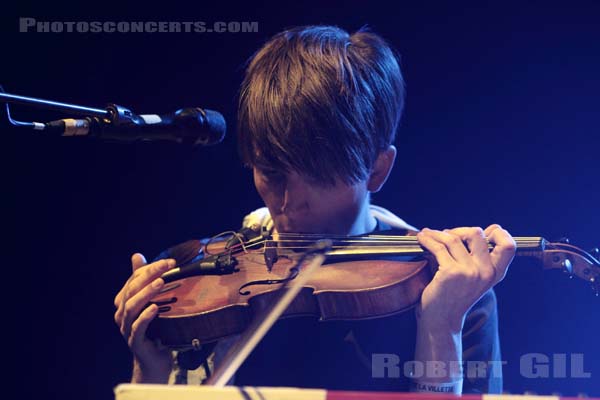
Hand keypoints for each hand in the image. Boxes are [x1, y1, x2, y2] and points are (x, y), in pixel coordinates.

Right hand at [113, 253, 174, 382]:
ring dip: (146, 293)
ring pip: (131, 307)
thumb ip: (144, 280)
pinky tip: (155, 308)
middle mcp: (122, 313)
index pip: (134, 279)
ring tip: (160, 283)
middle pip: (132, 290)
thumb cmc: (155, 328)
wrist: (155, 360)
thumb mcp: (151, 300)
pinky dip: (145, 317)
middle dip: (149, 276)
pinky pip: (137, 327)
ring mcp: (126, 328)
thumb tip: (136, 255)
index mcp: (124, 301)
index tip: (169, 262)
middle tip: (166, 267)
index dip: (150, 268)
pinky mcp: (134, 341)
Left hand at [416, 224, 515, 332]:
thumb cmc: (454, 296)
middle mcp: (486, 272)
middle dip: (458, 230)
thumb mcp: (475, 278)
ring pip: (453, 238)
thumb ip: (478, 258)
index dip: (497, 233)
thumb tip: (474, 231)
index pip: (509, 246)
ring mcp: (469, 272)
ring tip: (427, 234)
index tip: (482, 231)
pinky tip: (422, 239)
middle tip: (445, 235)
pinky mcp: (451, 273)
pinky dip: (427, 240)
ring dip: (436, 233)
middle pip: (477, 233)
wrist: (441, 320)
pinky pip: (438, 247)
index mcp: (496, 273)